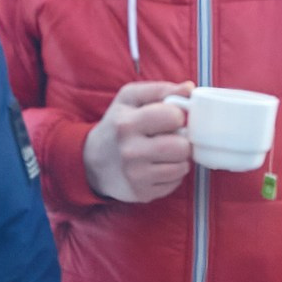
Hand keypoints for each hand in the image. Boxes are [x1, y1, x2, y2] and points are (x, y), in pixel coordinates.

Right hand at [83, 81, 195, 202]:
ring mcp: (136, 176)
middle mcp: (130, 151)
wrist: (92, 163)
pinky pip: (175, 183)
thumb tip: (190, 88)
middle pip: (182, 146)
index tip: (169, 118)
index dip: (177, 116)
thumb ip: (160, 90)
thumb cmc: (117, 125)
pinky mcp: (142, 193)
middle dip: (181, 140)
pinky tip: (158, 167)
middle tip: (170, 138)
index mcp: (127, 124)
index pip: (173, 117)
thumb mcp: (129, 99)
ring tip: (164, 152)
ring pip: (182, 166)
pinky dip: (172, 174)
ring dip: (179, 158)